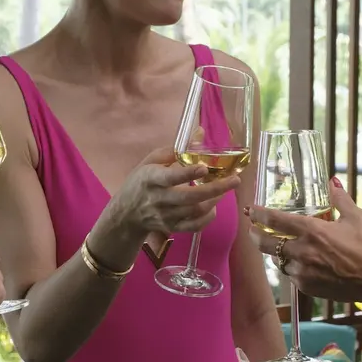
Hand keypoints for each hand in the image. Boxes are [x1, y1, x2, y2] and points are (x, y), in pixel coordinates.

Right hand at [99, 147, 242, 252]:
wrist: (126, 214)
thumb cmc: (140, 182)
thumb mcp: (150, 161)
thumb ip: (175, 149)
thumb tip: (201, 133)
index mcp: (151, 179)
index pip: (170, 177)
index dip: (188, 173)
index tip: (205, 168)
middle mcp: (159, 199)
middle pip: (189, 198)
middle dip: (214, 189)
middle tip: (235, 180)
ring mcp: (166, 216)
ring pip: (195, 212)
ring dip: (215, 200)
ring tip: (226, 189)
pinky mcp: (172, 228)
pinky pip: (194, 226)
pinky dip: (208, 218)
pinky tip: (214, 206)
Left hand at [249, 180, 361, 332]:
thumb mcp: (355, 218)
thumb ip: (340, 199)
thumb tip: (333, 181)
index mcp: (312, 230)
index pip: (274, 220)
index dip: (258, 214)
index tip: (250, 210)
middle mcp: (302, 251)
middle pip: (265, 243)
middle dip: (255, 235)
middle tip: (252, 230)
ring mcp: (302, 271)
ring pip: (278, 261)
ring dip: (277, 254)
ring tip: (282, 247)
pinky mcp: (306, 286)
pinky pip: (291, 275)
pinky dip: (292, 268)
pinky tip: (302, 263)